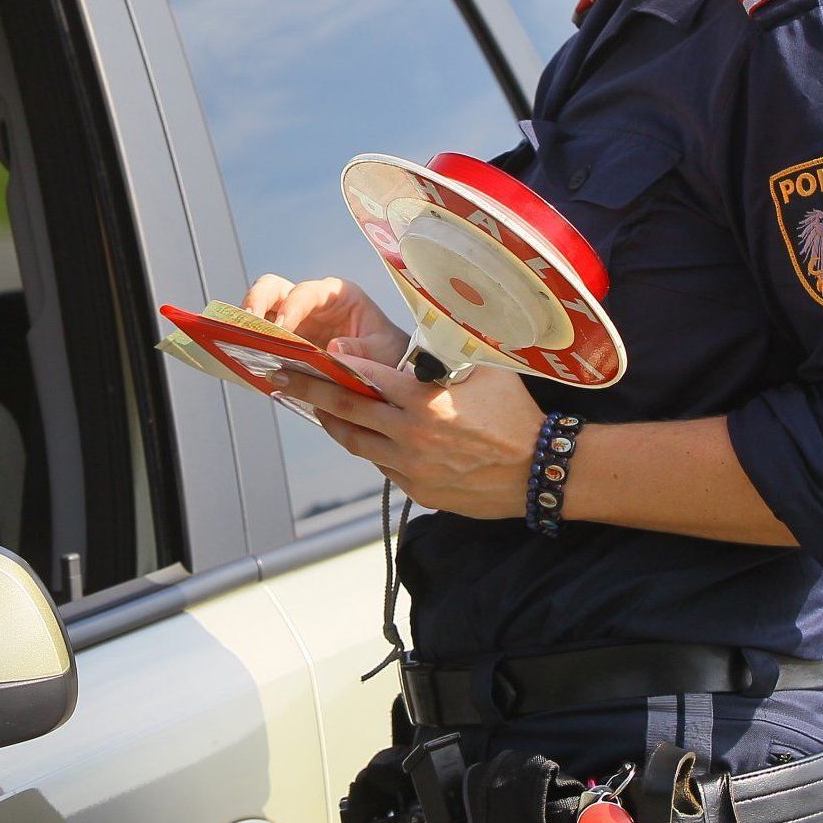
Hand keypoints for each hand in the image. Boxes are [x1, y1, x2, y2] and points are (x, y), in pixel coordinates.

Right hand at [241, 275, 410, 364]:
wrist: (390, 373)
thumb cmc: (390, 353)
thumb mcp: (384, 351)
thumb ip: (363, 350)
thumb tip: (333, 350)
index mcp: (337, 295)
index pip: (306, 292)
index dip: (291, 307)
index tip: (282, 330)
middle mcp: (311, 303)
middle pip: (272, 289)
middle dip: (256, 302)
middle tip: (247, 325)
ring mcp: (295, 323)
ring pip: (260, 311)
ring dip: (247, 325)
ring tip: (238, 344)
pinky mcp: (285, 343)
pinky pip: (262, 339)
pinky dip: (252, 347)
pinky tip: (246, 362)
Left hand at [271, 352, 545, 519]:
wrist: (539, 471)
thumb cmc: (514, 416)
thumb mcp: (483, 371)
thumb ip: (446, 354)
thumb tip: (423, 332)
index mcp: (422, 400)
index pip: (365, 378)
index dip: (334, 367)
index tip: (308, 357)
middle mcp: (409, 435)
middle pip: (346, 411)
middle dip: (310, 392)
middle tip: (283, 380)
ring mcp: (410, 466)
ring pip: (357, 443)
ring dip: (333, 424)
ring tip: (317, 408)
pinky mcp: (417, 490)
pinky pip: (382, 466)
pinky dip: (370, 448)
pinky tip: (363, 435)